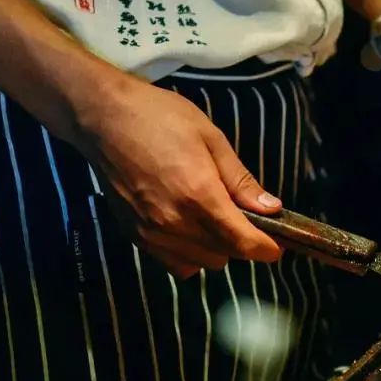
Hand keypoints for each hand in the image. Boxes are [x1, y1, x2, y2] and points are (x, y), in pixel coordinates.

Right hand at [74, 77, 282, 278]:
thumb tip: (272, 209)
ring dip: (216, 249)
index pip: (243, 243)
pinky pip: (173, 262)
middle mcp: (174, 223)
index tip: (277, 246)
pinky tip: (191, 227)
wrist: (102, 117)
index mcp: (199, 196)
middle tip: (243, 216)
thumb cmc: (160, 118)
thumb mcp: (212, 140)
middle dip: (242, 242)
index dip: (266, 249)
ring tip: (214, 219)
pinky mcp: (135, 236)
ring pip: (200, 263)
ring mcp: (151, 233)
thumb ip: (241, 181)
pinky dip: (190, 253)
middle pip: (225, 256)